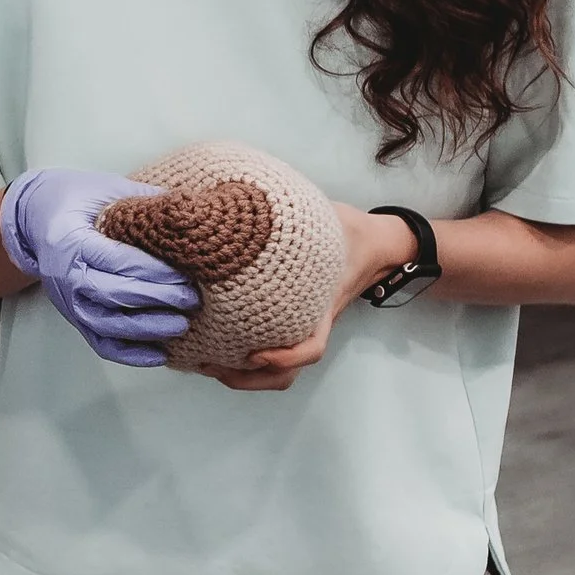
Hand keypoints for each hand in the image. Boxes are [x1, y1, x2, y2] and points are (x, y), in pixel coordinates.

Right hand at [0, 167, 199, 366]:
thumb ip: (146, 200)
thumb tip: (193, 211)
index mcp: (71, 240)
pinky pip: (100, 344)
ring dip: (146, 329)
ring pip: (107, 325)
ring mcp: (68, 301)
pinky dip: (130, 354)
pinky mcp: (74, 317)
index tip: (186, 273)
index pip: (116, 260)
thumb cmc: (73, 200)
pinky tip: (160, 354)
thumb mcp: (106, 189)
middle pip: (113, 295)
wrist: (33, 221)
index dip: (153, 271)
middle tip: (192, 298)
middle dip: (157, 299)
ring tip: (181, 325)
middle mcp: (65, 276)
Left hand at [210, 199, 411, 391]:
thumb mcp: (325, 219)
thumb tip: (248, 198)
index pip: (311, 347)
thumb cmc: (344, 232)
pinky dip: (241, 360)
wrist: (370, 243)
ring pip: (276, 372)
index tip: (257, 354)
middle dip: (247, 377)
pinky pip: (267, 351)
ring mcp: (299, 327)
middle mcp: (310, 324)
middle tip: (207, 362)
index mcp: (322, 306)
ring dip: (241, 376)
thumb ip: (292, 214)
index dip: (285, 358)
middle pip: (286, 373)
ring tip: (203, 362)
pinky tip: (211, 344)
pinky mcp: (287, 322)